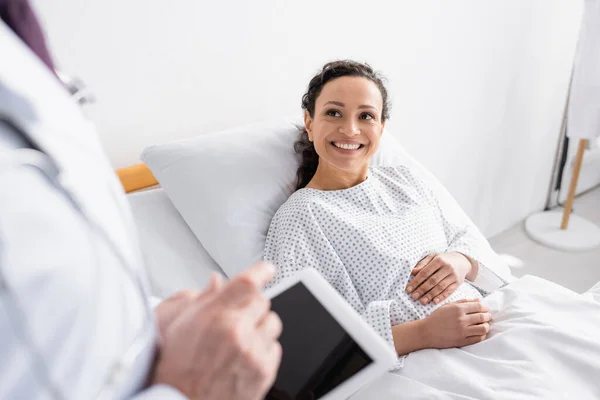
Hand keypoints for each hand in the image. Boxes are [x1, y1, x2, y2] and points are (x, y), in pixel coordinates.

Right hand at [152, 262, 282, 399]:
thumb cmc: (178, 369)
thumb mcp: (180, 325)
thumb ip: (204, 299)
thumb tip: (217, 281)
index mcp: (216, 316)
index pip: (248, 282)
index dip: (261, 271)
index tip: (267, 269)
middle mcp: (237, 332)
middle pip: (262, 300)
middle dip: (251, 305)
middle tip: (237, 317)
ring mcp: (253, 352)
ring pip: (273, 322)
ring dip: (260, 326)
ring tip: (241, 339)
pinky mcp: (264, 371)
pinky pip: (275, 347)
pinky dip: (264, 349)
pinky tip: (245, 356)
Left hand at [406, 252, 474, 304]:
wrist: (462, 260)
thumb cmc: (444, 259)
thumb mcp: (433, 257)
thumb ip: (422, 264)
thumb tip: (412, 272)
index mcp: (439, 260)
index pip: (425, 272)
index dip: (416, 281)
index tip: (409, 289)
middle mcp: (447, 268)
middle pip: (432, 281)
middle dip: (422, 290)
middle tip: (414, 297)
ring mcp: (453, 276)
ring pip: (440, 287)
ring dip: (430, 295)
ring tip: (422, 301)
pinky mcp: (458, 283)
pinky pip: (449, 291)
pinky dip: (441, 297)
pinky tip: (434, 301)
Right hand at [421, 299, 491, 348]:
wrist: (427, 332)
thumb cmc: (437, 317)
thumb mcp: (448, 306)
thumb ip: (464, 302)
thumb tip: (479, 300)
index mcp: (458, 309)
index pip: (479, 306)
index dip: (485, 307)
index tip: (485, 309)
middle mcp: (462, 319)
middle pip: (483, 317)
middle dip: (487, 316)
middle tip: (486, 317)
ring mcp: (463, 331)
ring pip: (483, 328)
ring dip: (486, 326)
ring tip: (483, 325)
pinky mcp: (462, 341)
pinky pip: (479, 338)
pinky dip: (482, 335)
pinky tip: (478, 332)